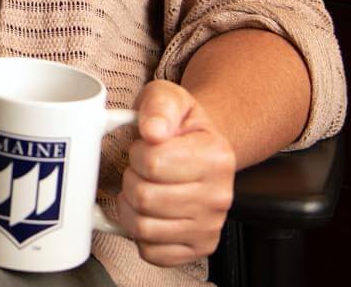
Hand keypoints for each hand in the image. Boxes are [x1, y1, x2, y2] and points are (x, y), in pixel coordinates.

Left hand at [117, 80, 235, 267]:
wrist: (196, 146)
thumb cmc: (177, 125)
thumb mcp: (168, 98)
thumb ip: (158, 105)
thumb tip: (152, 130)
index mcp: (217, 156)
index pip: (152, 162)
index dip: (137, 152)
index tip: (146, 147)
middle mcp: (220, 196)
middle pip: (144, 197)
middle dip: (131, 179)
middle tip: (142, 170)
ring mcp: (210, 226)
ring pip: (143, 228)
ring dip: (130, 207)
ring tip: (144, 188)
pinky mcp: (198, 248)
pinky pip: (151, 252)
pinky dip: (139, 235)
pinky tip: (150, 213)